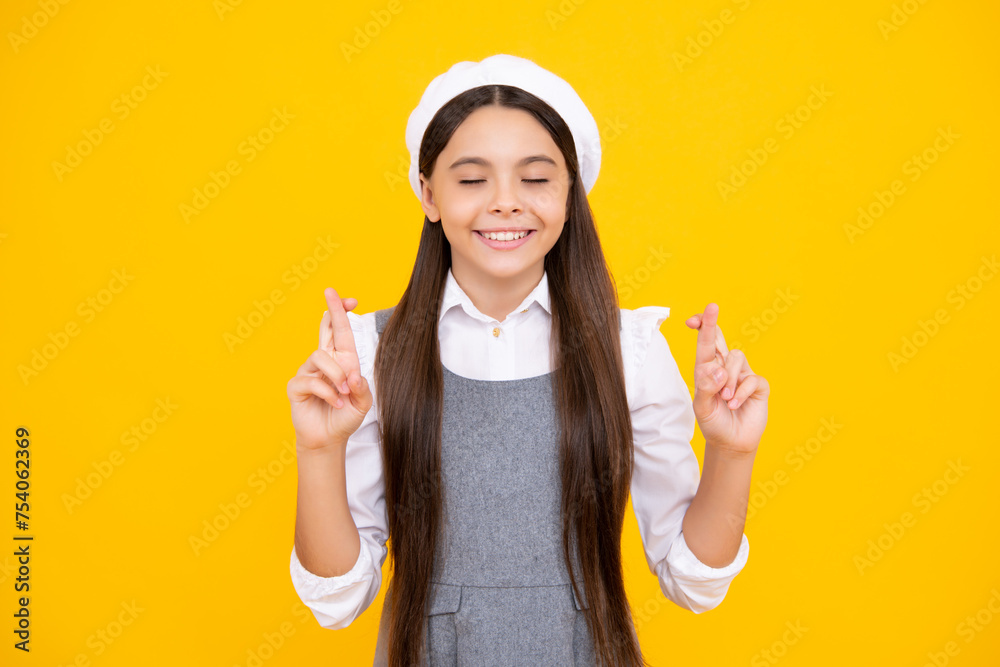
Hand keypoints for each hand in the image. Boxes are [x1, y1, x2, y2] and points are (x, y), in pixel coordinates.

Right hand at [286, 287, 373, 451]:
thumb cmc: (344, 417)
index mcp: (341, 361)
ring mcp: (307, 372)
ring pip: (321, 357)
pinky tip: (335, 404)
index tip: (351, 300)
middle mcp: (324, 362)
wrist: (329, 440)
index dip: (342, 314)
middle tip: (331, 293)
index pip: (341, 332)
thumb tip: (354, 375)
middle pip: (325, 329)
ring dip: (336, 375)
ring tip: (344, 393)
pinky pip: (311, 381)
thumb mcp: (362, 403)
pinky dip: (328, 393)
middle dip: (331, 310)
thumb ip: (362, 389)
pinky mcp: (296, 386)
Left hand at [685, 303, 768, 456]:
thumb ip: (706, 387)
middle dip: (712, 323)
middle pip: (720, 340)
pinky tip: (734, 404)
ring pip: (735, 357)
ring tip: (724, 398)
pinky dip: (740, 392)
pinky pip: (751, 378)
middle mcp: (724, 367)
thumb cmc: (713, 422)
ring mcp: (742, 374)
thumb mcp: (702, 407)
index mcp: (707, 369)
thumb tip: (718, 369)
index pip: (704, 344)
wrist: (731, 442)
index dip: (701, 328)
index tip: (692, 319)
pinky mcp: (757, 385)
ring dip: (728, 378)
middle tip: (711, 307)